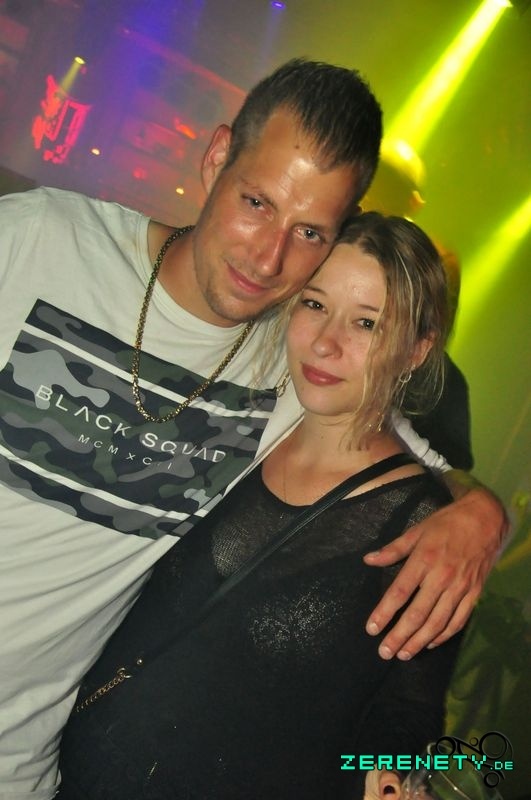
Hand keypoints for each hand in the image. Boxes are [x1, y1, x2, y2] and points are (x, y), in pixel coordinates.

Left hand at [363, 483, 508, 659]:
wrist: (485, 519)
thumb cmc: (446, 523)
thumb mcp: (417, 530)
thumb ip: (393, 549)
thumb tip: (368, 559)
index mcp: (424, 560)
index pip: (399, 592)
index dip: (384, 612)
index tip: (372, 629)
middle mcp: (441, 578)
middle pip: (417, 614)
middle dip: (399, 636)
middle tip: (384, 652)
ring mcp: (460, 588)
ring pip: (437, 622)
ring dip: (419, 641)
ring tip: (404, 654)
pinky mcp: (474, 594)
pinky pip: (458, 620)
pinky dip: (444, 635)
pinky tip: (430, 643)